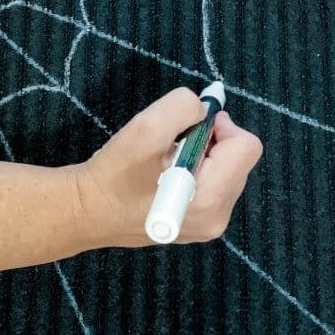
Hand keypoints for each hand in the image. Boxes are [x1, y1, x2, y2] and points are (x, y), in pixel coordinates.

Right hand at [73, 87, 262, 249]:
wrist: (87, 210)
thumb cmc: (115, 172)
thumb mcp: (147, 127)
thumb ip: (184, 107)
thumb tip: (205, 111)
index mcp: (210, 198)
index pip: (247, 146)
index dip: (221, 125)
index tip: (190, 125)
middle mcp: (217, 217)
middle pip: (239, 158)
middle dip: (211, 142)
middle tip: (174, 144)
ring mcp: (209, 225)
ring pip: (228, 171)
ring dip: (204, 156)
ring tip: (168, 162)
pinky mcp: (198, 226)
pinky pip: (215, 186)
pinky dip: (198, 172)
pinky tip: (168, 175)